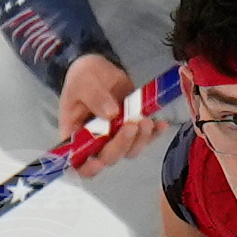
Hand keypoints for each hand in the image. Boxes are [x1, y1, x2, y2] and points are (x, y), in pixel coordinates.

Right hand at [60, 52, 159, 169]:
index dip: (87, 168)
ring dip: (140, 140)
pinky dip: (154, 133)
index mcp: (75, 134)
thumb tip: (111, 114)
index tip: (98, 162)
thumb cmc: (83, 77)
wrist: (99, 67)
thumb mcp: (83, 82)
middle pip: (108, 157)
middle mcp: (95, 141)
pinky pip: (145, 138)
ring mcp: (115, 136)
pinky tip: (161, 124)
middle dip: (121, 145)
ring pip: (129, 150)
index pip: (77, 162)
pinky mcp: (132, 128)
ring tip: (147, 121)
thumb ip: (95, 98)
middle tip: (132, 125)